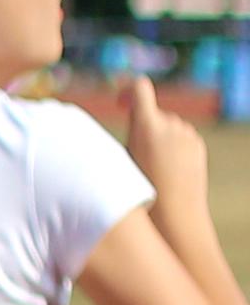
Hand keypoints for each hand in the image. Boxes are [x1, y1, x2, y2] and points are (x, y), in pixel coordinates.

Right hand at [113, 71, 214, 202]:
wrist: (175, 215)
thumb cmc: (139, 194)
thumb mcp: (118, 163)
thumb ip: (119, 140)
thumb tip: (106, 129)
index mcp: (147, 125)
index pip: (139, 88)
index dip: (127, 91)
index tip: (120, 104)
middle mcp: (171, 124)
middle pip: (152, 113)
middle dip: (141, 126)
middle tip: (131, 153)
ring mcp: (187, 134)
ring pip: (166, 126)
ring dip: (156, 138)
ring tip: (148, 167)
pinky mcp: (197, 145)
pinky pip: (179, 138)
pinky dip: (170, 147)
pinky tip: (164, 170)